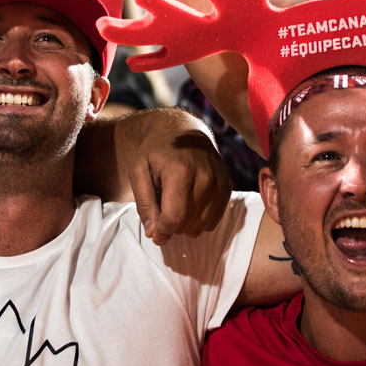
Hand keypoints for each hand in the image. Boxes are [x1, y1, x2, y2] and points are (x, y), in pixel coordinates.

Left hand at [124, 109, 231, 243]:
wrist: (183, 130)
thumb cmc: (155, 151)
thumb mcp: (138, 171)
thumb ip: (144, 203)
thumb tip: (153, 233)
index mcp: (181, 172)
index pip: (174, 218)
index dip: (162, 233)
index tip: (155, 236)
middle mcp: (205, 178)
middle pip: (188, 225)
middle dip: (171, 225)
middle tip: (162, 208)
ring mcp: (219, 183)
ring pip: (201, 226)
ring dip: (185, 224)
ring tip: (174, 204)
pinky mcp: (227, 187)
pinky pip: (212, 221)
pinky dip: (198, 219)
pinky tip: (188, 203)